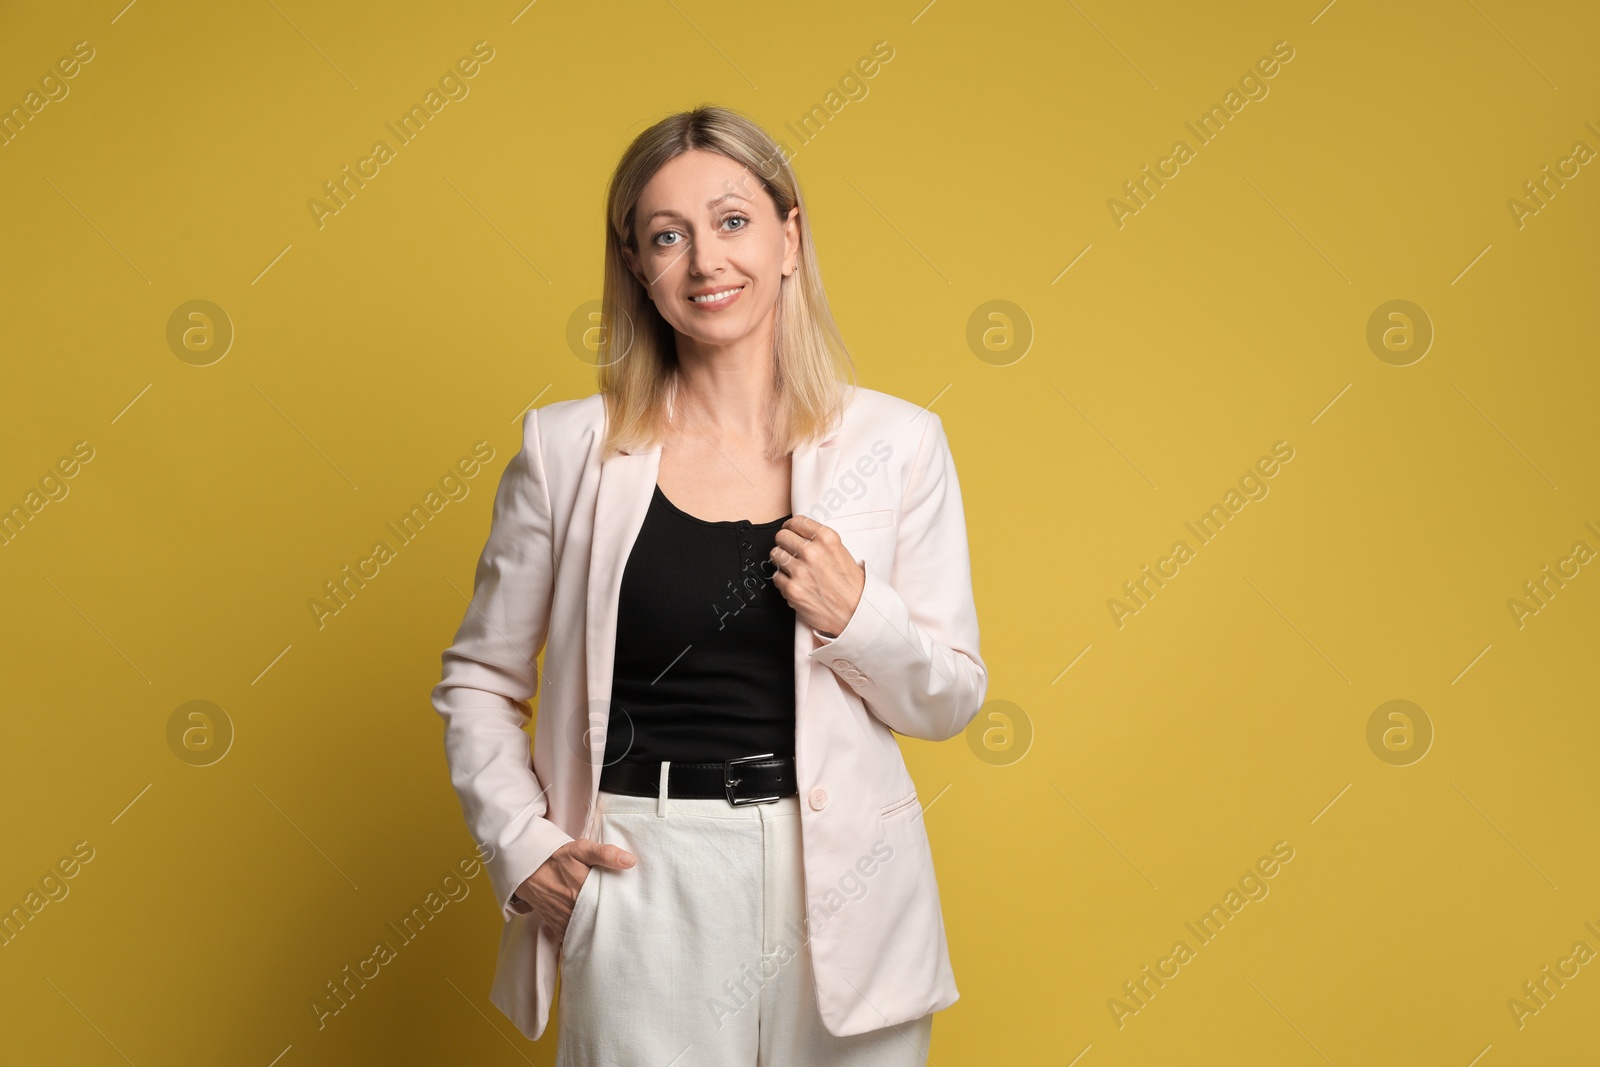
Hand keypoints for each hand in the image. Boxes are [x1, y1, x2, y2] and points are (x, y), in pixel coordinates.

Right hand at [514, 839, 635, 938]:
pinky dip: (583, 938)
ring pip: (587, 933)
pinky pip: (573, 938)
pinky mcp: (557, 926)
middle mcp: (574, 909)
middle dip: (613, 923)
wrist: (529, 868)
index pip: (611, 905)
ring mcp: (564, 920)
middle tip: (627, 923)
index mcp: (584, 890)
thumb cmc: (558, 858)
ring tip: (614, 933)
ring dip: (598, 932)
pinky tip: (593, 936)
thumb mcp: (581, 849)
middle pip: (600, 922)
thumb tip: (630, 861)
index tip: (633, 909)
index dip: (623, 907)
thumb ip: (606, 854)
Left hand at [770, 515, 866, 636]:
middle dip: (784, 543)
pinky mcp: (792, 589)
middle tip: (790, 551)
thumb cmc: (852, 586)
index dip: (790, 526)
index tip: (789, 530)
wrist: (856, 613)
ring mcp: (801, 571)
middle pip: (782, 536)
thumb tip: (800, 534)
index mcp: (827, 539)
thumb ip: (821, 541)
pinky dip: (783, 580)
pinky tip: (796, 583)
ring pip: (775, 554)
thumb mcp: (842, 552)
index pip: (796, 521)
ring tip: (793, 569)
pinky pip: (776, 577)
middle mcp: (813, 552)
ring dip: (782, 561)